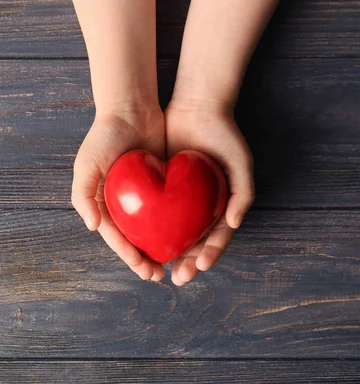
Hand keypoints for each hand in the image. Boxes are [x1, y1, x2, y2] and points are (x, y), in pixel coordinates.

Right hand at [72, 107, 165, 281]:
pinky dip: (173, 225)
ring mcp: (140, 195)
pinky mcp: (159, 185)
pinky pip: (167, 209)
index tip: (143, 269)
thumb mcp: (87, 163)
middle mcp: (120, 203)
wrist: (131, 108)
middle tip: (159, 276)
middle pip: (134, 237)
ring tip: (174, 264)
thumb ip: (83, 195)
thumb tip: (92, 227)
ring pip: (152, 228)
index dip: (127, 255)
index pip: (115, 236)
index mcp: (102, 203)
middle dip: (144, 259)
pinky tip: (186, 237)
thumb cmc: (105, 135)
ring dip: (160, 247)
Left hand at [165, 99, 254, 285]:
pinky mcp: (160, 187)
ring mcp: (179, 198)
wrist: (195, 106)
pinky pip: (153, 212)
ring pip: (170, 232)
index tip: (197, 268)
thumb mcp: (241, 162)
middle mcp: (199, 206)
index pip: (215, 238)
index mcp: (219, 206)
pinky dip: (148, 228)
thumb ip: (243, 193)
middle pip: (192, 242)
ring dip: (164, 252)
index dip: (208, 255)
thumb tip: (234, 224)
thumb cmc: (223, 134)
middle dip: (185, 262)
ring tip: (155, 268)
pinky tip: (140, 242)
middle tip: (174, 277)